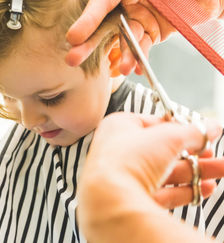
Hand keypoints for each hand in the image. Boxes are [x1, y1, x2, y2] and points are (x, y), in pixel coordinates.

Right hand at [65, 0, 223, 74]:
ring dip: (122, 55)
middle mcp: (128, 2)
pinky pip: (142, 48)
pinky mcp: (152, 32)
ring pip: (124, 40)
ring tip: (123, 68)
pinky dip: (139, 59)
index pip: (103, 0)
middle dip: (89, 43)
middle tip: (73, 59)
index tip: (74, 36)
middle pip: (104, 24)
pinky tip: (136, 68)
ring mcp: (139, 18)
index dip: (88, 19)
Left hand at [78, 112, 222, 225]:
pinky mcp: (132, 199)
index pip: (153, 123)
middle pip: (162, 150)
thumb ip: (192, 132)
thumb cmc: (127, 160)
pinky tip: (204, 189)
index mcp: (118, 127)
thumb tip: (210, 128)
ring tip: (220, 170)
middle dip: (194, 152)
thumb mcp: (168, 137)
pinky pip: (163, 193)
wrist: (110, 199)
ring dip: (196, 172)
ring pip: (165, 172)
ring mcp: (124, 177)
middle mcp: (118, 151)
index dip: (179, 126)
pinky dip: (184, 191)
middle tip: (213, 154)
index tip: (200, 131)